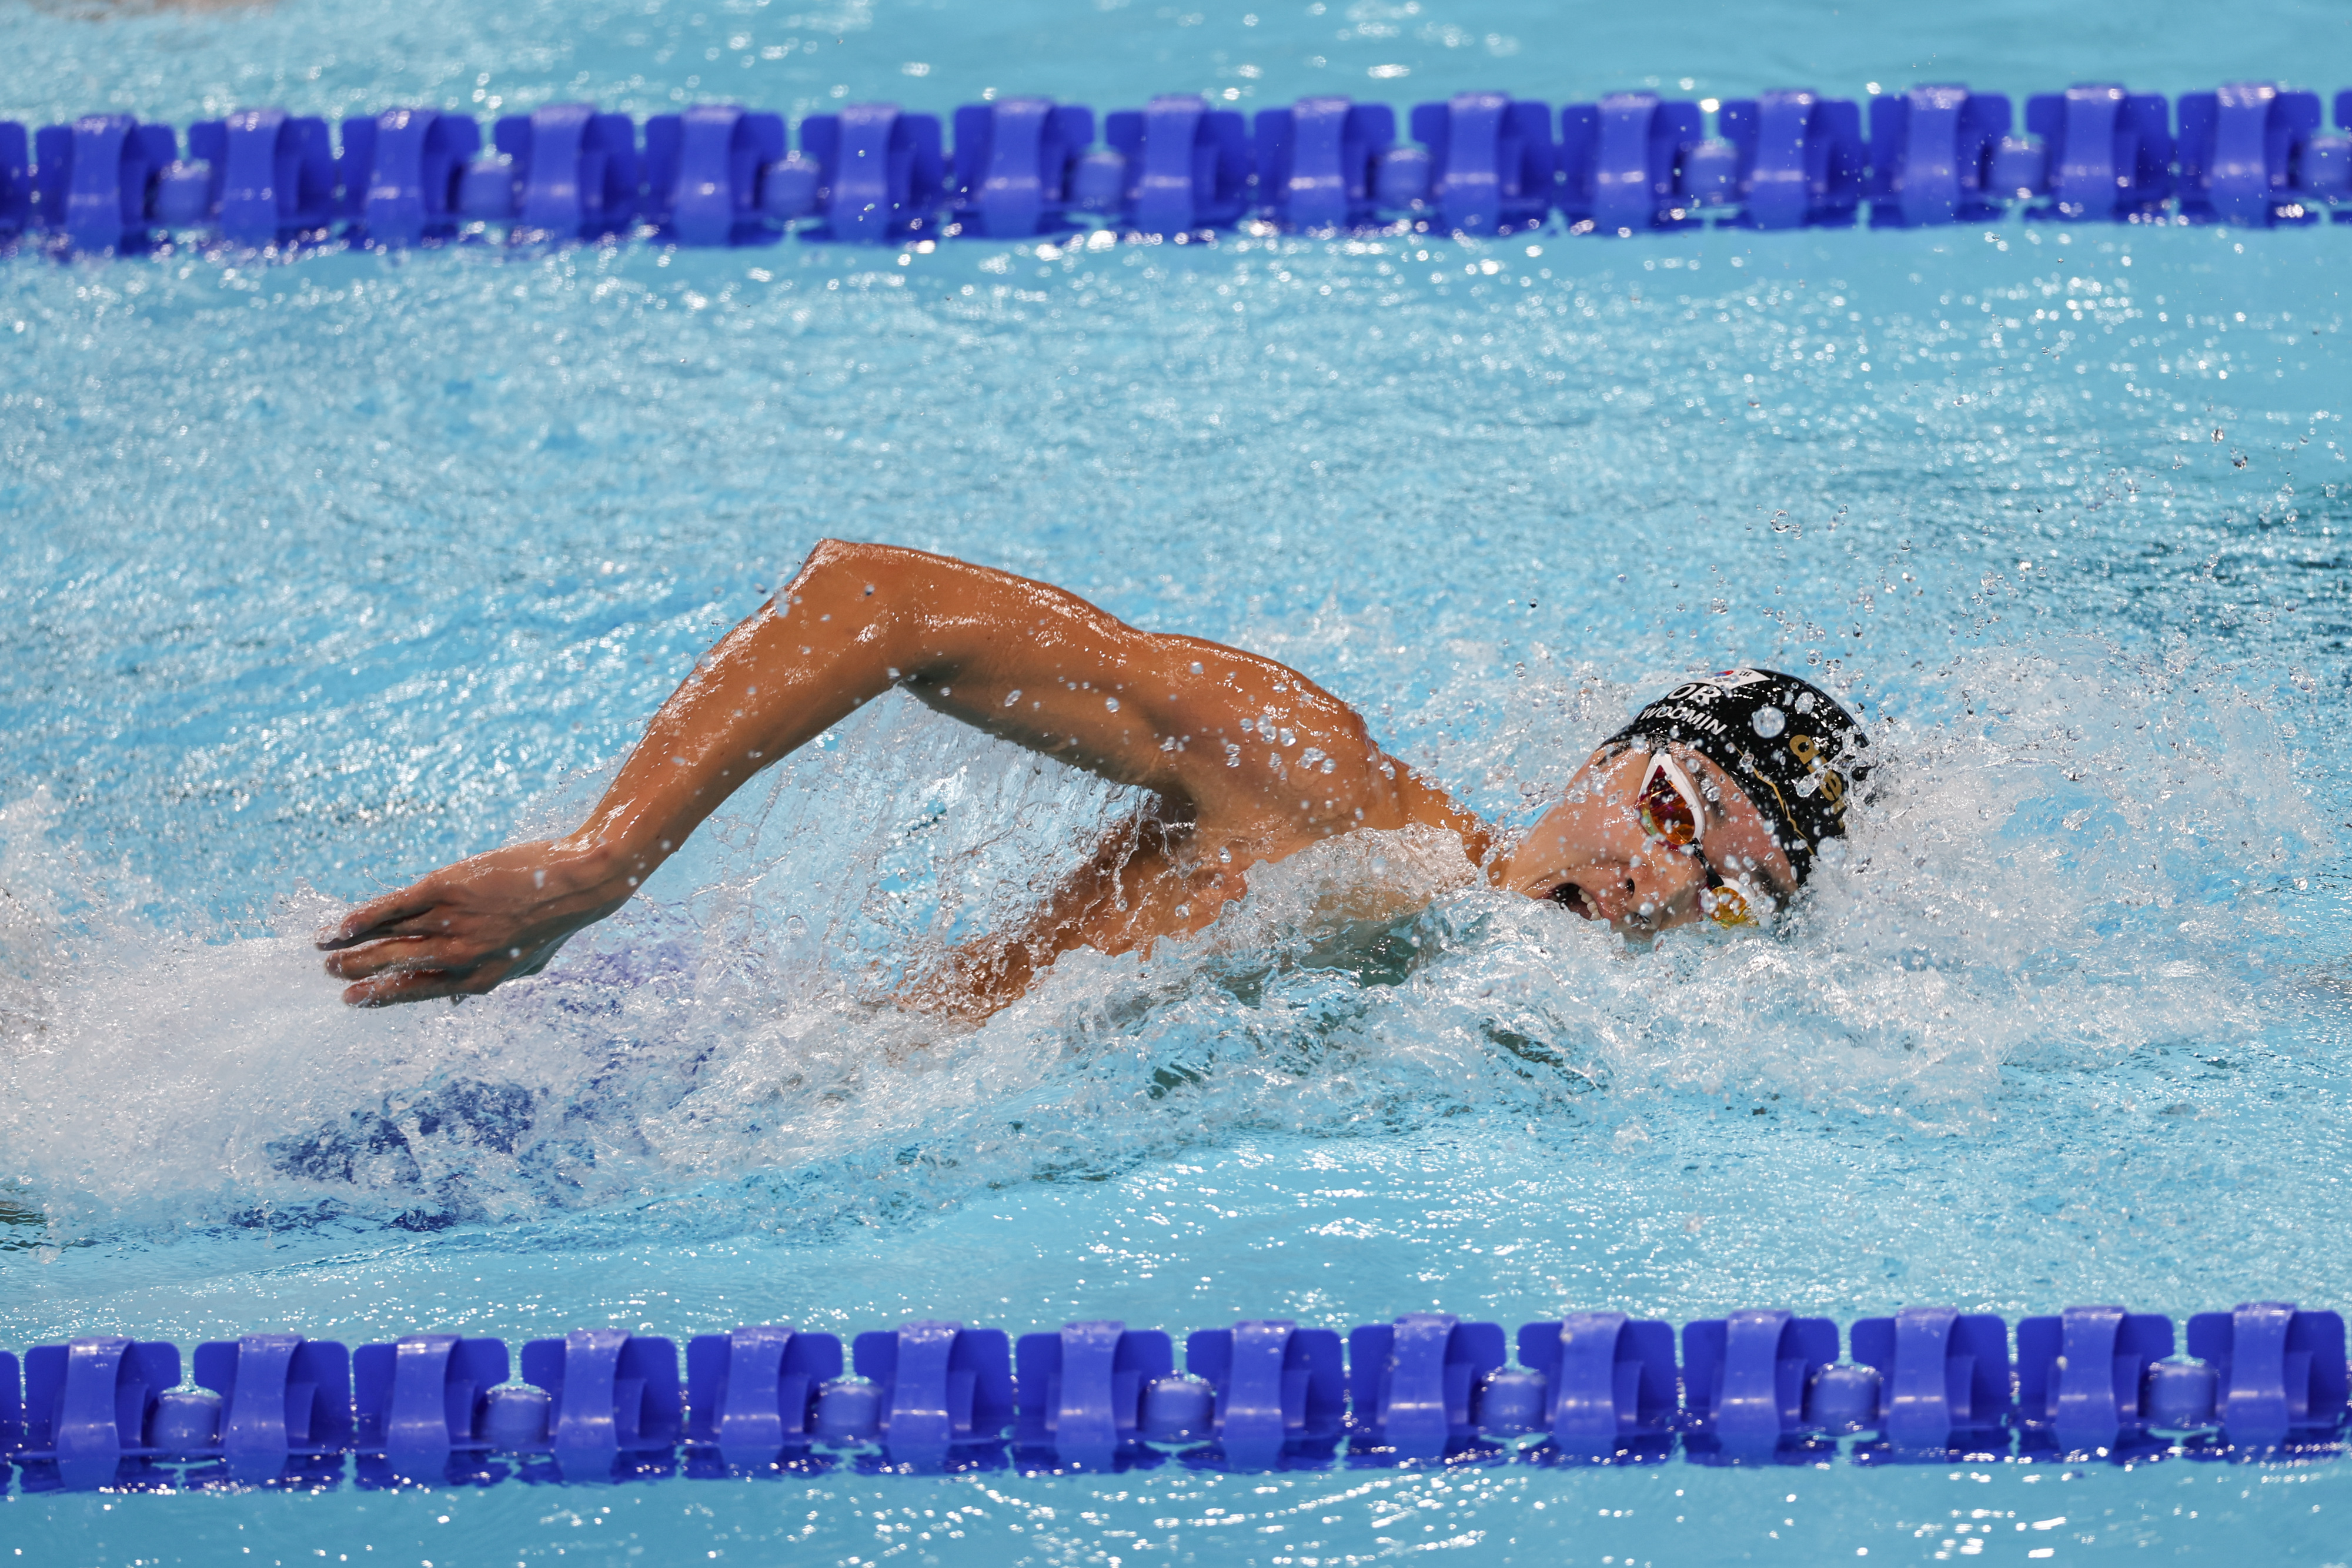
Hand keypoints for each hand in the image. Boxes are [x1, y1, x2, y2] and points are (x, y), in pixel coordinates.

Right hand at [316, 842, 634, 1005]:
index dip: (379, 996)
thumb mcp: (526, 965)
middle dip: (357, 972)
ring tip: (323, 949)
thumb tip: (452, 1001)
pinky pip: (393, 908)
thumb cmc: (555, 920)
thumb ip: (486, 982)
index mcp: (478, 981)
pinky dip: (363, 917)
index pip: (415, 992)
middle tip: (329, 975)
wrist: (579, 880)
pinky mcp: (445, 888)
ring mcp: (451, 922)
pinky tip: (340, 925)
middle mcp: (460, 957)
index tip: (352, 1000)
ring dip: (350, 946)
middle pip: (394, 967)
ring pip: (388, 939)